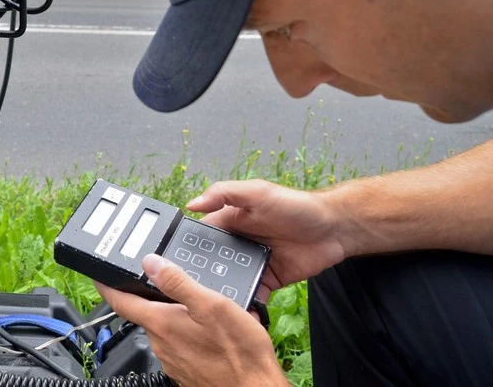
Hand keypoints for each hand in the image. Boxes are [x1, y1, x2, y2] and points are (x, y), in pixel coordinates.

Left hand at [98, 254, 286, 386]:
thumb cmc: (239, 353)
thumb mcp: (212, 304)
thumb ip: (178, 282)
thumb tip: (151, 263)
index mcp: (161, 323)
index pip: (121, 301)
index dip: (107, 286)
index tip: (98, 276)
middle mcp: (160, 344)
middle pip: (145, 313)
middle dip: (152, 297)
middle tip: (167, 281)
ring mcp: (172, 359)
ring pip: (164, 328)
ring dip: (174, 315)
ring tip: (198, 305)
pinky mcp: (185, 370)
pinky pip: (179, 344)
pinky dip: (187, 332)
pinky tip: (209, 330)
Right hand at [188, 179, 346, 296]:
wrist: (334, 229)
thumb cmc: (295, 205)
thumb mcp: (257, 192)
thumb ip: (224, 193)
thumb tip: (192, 203)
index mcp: (230, 221)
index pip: (202, 236)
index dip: (188, 248)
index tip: (173, 263)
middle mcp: (238, 243)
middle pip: (212, 262)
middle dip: (201, 275)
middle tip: (188, 292)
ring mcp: (252, 263)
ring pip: (229, 281)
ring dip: (220, 291)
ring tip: (206, 307)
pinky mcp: (268, 280)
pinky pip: (252, 294)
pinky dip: (244, 304)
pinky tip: (235, 315)